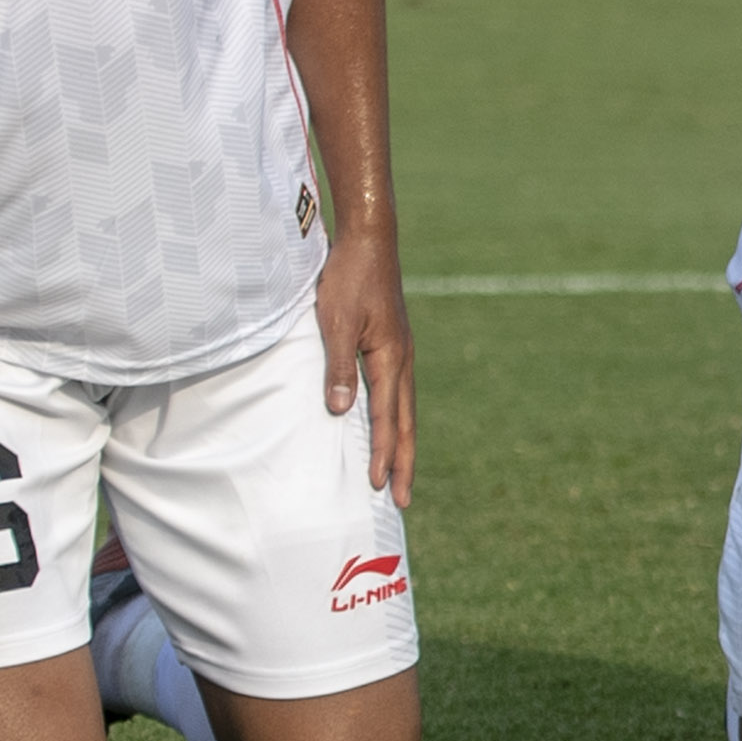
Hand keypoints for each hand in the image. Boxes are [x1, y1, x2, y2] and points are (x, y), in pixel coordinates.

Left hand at [315, 216, 415, 505]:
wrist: (370, 241)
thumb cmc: (348, 278)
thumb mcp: (334, 322)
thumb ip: (338, 368)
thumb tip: (339, 412)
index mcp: (391, 358)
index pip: (387, 418)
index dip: (383, 454)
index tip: (379, 486)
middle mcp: (402, 360)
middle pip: (406, 422)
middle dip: (404, 462)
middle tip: (402, 499)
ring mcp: (401, 353)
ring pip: (406, 409)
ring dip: (403, 444)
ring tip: (400, 472)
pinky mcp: (394, 345)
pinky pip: (399, 393)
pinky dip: (398, 418)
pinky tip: (390, 425)